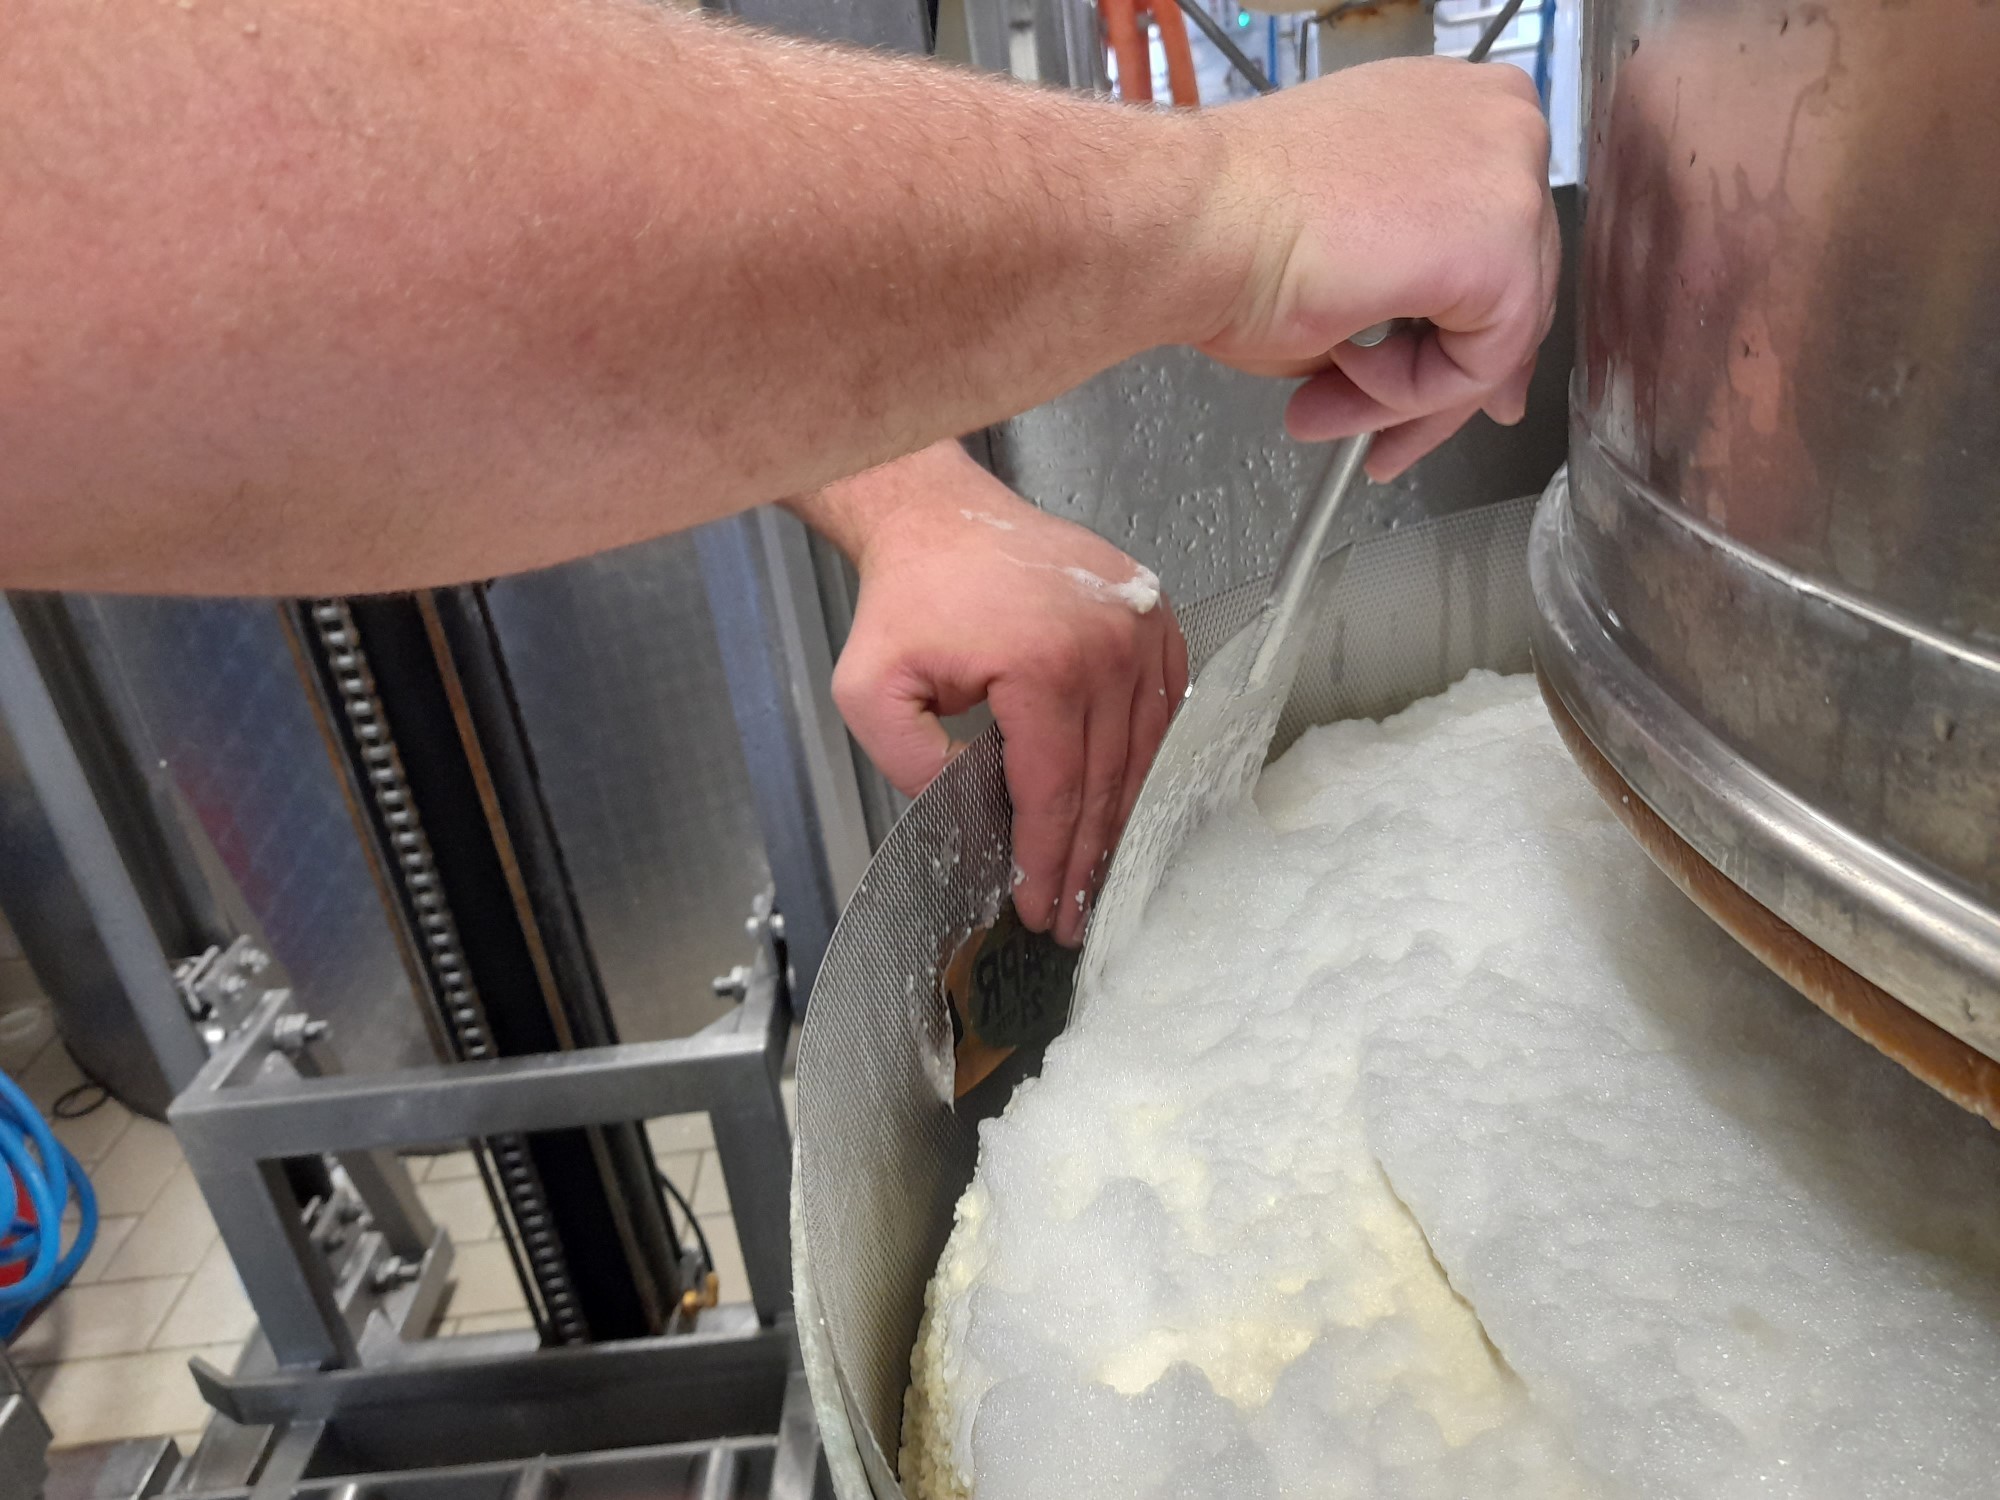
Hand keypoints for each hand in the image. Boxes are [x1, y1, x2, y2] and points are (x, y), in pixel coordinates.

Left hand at [793, 443, 1188, 946]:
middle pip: (1106, 783)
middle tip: (1074, 913)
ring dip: (1122, 820)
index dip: (1049, 860)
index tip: (1041, 908)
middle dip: (1088, 859)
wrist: (940, 518)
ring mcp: (1139, 628)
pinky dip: (1147, 762)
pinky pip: (1163, 709)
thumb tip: (964, 813)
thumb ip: (910, 764)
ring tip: (1100, 872)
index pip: (1056, 791)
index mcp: (1044, 665)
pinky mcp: (1154, 617)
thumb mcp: (871, 690)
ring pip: (1143, 754)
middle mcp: (1107, 646)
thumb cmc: (908, 597)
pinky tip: (1128, 803)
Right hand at [1196, 57, 1559, 478]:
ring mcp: (1511, 178)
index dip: (1465, 327)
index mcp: (1460, 106)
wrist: (1193, 222)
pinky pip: (1481, 361)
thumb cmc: (1229, 221)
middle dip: (1440, 382)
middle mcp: (1502, 122)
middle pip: (1509, 290)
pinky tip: (1338, 363)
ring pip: (1495, 335)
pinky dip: (1407, 391)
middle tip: (1388, 442)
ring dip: (1402, 394)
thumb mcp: (1351, 249)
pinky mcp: (1503, 245)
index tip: (1434, 386)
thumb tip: (1450, 365)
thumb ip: (1415, 289)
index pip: (1501, 238)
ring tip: (1320, 411)